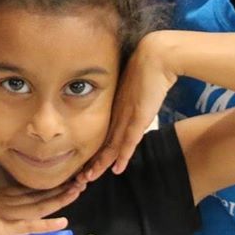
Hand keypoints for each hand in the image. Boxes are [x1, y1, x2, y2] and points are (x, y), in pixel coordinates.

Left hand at [80, 31, 177, 181]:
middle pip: (102, 143)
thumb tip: (135, 108)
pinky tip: (116, 169)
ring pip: (111, 145)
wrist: (155, 56)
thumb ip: (134, 101)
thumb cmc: (148, 69)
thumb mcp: (138, 89)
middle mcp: (117, 113)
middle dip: (91, 162)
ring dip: (101, 164)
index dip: (94, 151)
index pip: (102, 134)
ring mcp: (126, 115)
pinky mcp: (138, 116)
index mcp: (115, 107)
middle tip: (79, 178)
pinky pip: (128, 140)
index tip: (86, 165)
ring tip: (89, 178)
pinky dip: (122, 156)